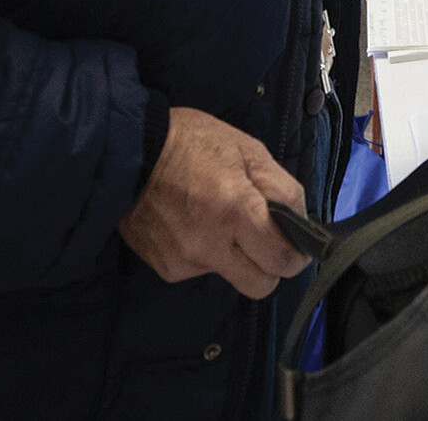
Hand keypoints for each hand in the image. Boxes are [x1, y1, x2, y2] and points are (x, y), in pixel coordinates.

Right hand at [119, 107, 308, 297]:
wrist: (126, 151)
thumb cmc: (192, 142)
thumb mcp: (248, 149)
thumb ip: (282, 188)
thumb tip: (301, 222)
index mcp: (236, 210)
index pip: (281, 259)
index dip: (296, 254)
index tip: (296, 244)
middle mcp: (210, 244)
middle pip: (260, 286)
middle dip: (271, 267)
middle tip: (268, 243)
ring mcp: (184, 261)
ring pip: (230, 276)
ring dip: (235, 256)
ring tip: (219, 219)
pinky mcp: (165, 267)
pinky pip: (201, 269)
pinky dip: (206, 252)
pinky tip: (193, 223)